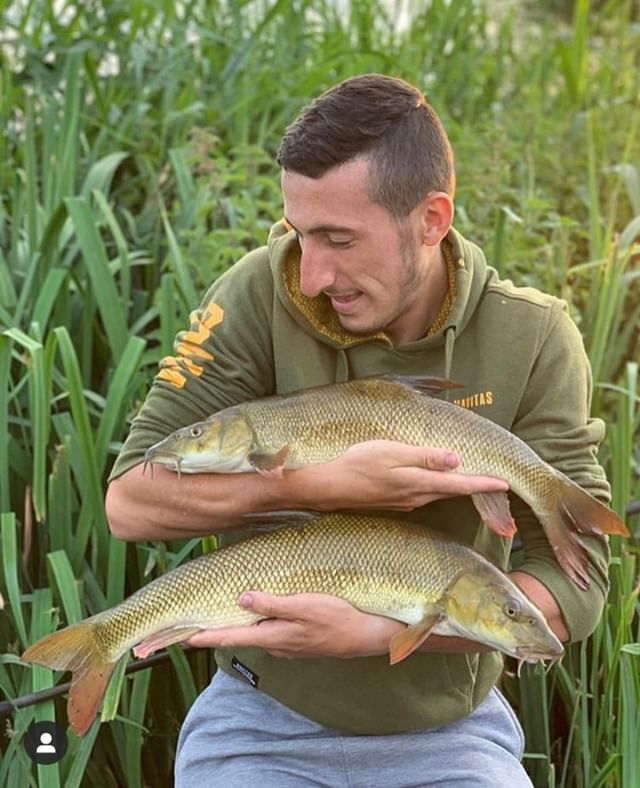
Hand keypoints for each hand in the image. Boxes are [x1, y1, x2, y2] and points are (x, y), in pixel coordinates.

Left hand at [184, 591, 405, 658]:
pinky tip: (260, 612)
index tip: (184, 636)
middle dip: (218, 629)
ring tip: (223, 612)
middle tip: (195, 623)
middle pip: (240, 636)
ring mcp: (287, 644)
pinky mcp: (298, 639)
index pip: (231, 637)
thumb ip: (272, 604)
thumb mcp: (303, 606)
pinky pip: (271, 631)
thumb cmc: (336, 618)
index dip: (206, 636)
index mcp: (272, 636)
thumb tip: (242, 597)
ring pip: (256, 633)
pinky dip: (260, 623)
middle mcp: (275, 644)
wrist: (365, 635)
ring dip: (240, 625)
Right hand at [305, 440, 508, 510]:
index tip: (504, 484)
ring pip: (438, 494)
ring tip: (471, 479)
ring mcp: (405, 502)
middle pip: (452, 492)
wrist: (329, 487)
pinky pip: (423, 494)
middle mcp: (416, 497)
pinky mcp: (395, 501)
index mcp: (418, 483)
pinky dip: (436, 487)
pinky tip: (435, 480)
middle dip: (474, 487)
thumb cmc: (358, 464)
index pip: (459, 485)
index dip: (483, 483)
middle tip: (495, 481)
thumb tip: (455, 460)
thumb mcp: (392, 453)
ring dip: (456, 488)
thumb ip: (424, 457)